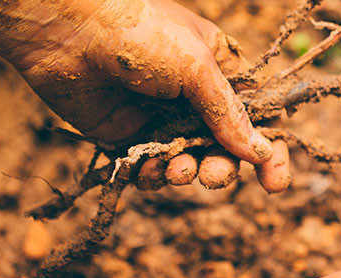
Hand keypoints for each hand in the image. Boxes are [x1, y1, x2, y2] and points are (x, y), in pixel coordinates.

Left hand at [5, 0, 290, 192]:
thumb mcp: (196, 67)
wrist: (65, 29)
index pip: (255, 119)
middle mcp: (192, 98)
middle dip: (222, 168)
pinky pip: (152, 169)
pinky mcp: (128, 137)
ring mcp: (160, 119)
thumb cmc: (139, 32)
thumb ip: (228, 114)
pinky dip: (155, 176)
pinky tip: (150, 171)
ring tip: (177, 169)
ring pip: (189, 162)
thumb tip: (260, 153)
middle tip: (212, 175)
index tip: (276, 184)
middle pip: (224, 149)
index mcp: (218, 72)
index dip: (268, 152)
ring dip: (188, 173)